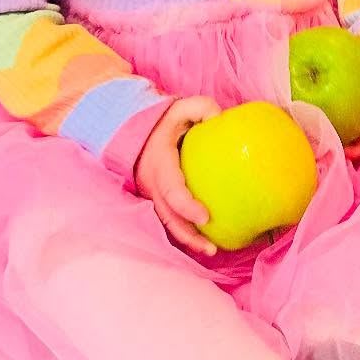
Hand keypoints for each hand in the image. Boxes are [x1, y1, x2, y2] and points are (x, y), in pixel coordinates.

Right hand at [134, 96, 222, 257]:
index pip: (171, 190)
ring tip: (213, 251)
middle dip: (189, 235)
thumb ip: (201, 107)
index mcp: (159, 165)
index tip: (206, 216)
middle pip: (169, 218)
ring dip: (189, 240)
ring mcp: (155, 197)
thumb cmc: (164, 123)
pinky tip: (210, 242)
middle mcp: (154, 186)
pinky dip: (188, 233)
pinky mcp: (161, 202)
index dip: (186, 206)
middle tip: (212, 249)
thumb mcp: (180, 108)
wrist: (138, 132)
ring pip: (169, 224)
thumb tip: (221, 118)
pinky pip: (172, 221)